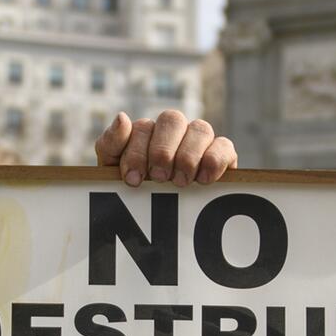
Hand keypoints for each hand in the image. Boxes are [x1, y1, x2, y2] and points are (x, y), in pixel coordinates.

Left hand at [94, 110, 236, 187]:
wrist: (156, 219)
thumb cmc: (134, 191)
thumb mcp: (112, 171)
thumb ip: (111, 144)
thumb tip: (122, 117)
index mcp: (146, 132)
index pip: (142, 127)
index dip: (137, 153)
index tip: (132, 179)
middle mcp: (173, 130)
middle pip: (172, 119)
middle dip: (163, 151)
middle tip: (159, 178)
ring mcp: (199, 140)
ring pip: (200, 129)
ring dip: (188, 156)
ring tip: (181, 182)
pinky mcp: (222, 154)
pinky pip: (224, 145)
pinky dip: (214, 160)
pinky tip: (203, 179)